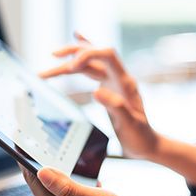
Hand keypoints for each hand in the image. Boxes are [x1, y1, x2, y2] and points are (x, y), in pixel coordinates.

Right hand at [39, 32, 159, 158]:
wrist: (146, 143)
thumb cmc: (140, 136)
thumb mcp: (130, 125)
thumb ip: (115, 106)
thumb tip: (96, 91)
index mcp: (125, 83)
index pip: (107, 55)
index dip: (88, 54)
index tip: (71, 66)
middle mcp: (118, 77)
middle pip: (95, 54)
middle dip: (73, 52)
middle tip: (53, 56)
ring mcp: (112, 81)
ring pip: (89, 63)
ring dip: (69, 62)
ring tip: (49, 63)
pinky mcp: (107, 87)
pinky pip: (91, 69)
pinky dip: (80, 60)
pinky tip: (71, 55)